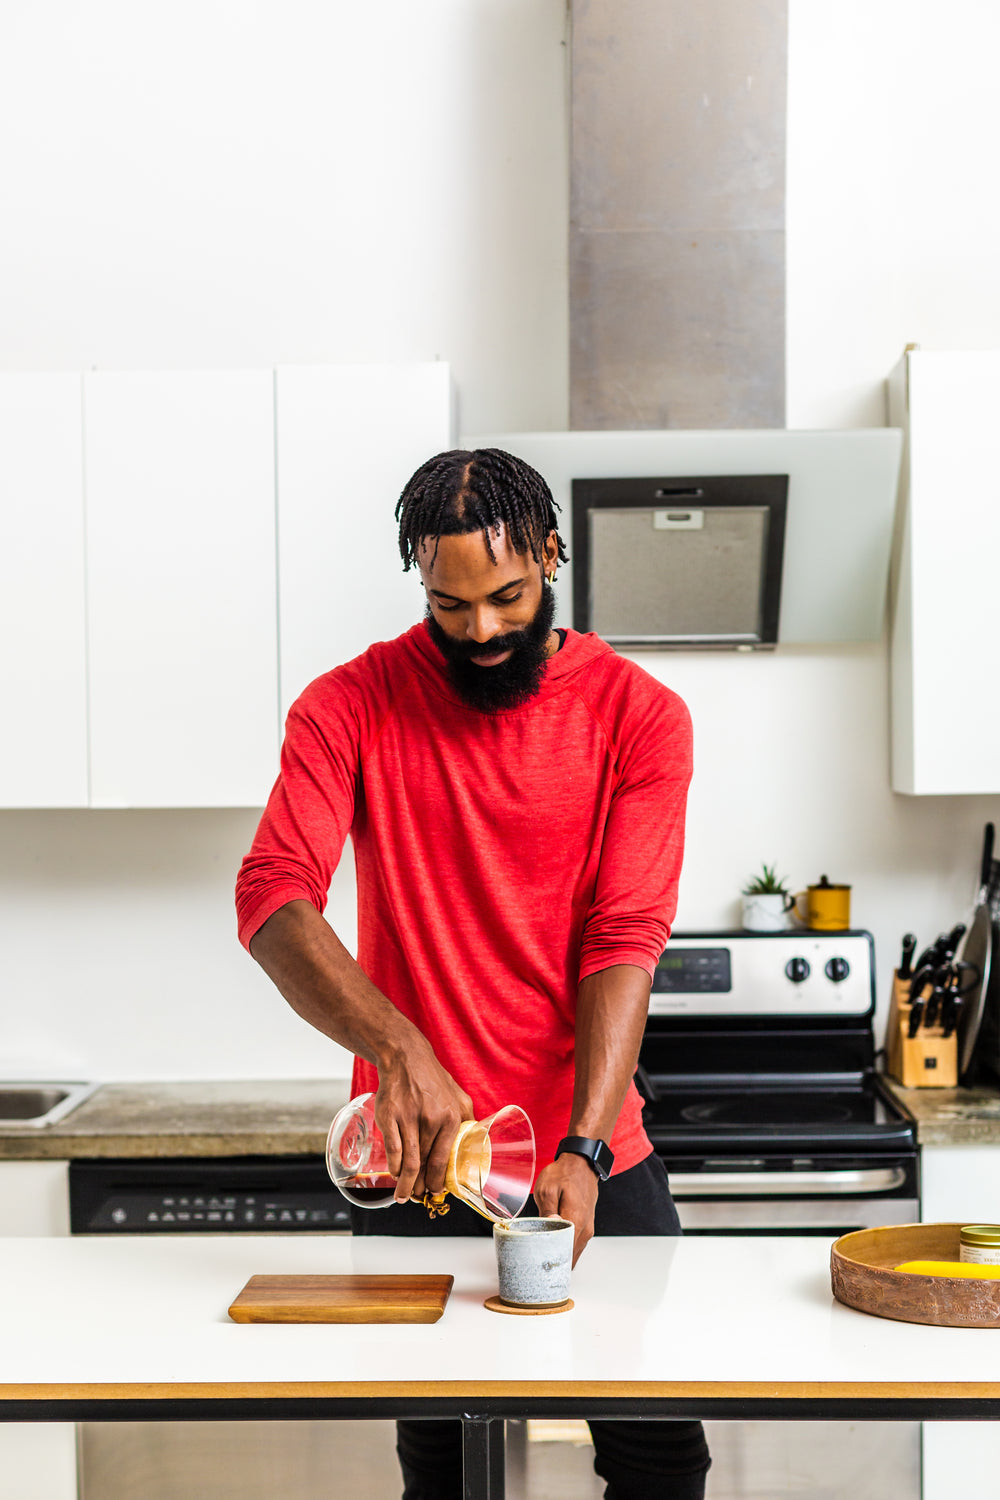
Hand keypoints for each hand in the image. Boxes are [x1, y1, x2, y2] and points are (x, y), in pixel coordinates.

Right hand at [374, 1041, 473, 1203]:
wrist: (407, 1058)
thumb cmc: (433, 1079)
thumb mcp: (459, 1096)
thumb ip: (468, 1119)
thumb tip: (478, 1141)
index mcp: (452, 1118)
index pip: (444, 1160)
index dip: (439, 1181)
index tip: (436, 1192)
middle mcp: (432, 1119)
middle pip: (425, 1165)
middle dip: (421, 1186)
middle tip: (419, 1196)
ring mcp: (409, 1118)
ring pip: (408, 1162)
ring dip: (406, 1183)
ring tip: (405, 1195)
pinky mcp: (389, 1116)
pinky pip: (393, 1150)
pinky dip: (394, 1167)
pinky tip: (395, 1174)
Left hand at [533, 1153, 598, 1265]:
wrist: (581, 1163)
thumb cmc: (564, 1174)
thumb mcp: (547, 1188)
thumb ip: (547, 1211)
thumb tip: (548, 1228)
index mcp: (575, 1220)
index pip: (565, 1251)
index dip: (551, 1261)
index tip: (539, 1265)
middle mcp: (585, 1228)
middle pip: (570, 1256)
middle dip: (554, 1262)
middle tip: (537, 1264)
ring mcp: (587, 1228)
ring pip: (574, 1252)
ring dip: (560, 1255)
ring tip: (543, 1257)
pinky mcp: (587, 1225)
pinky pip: (576, 1244)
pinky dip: (566, 1248)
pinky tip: (553, 1247)